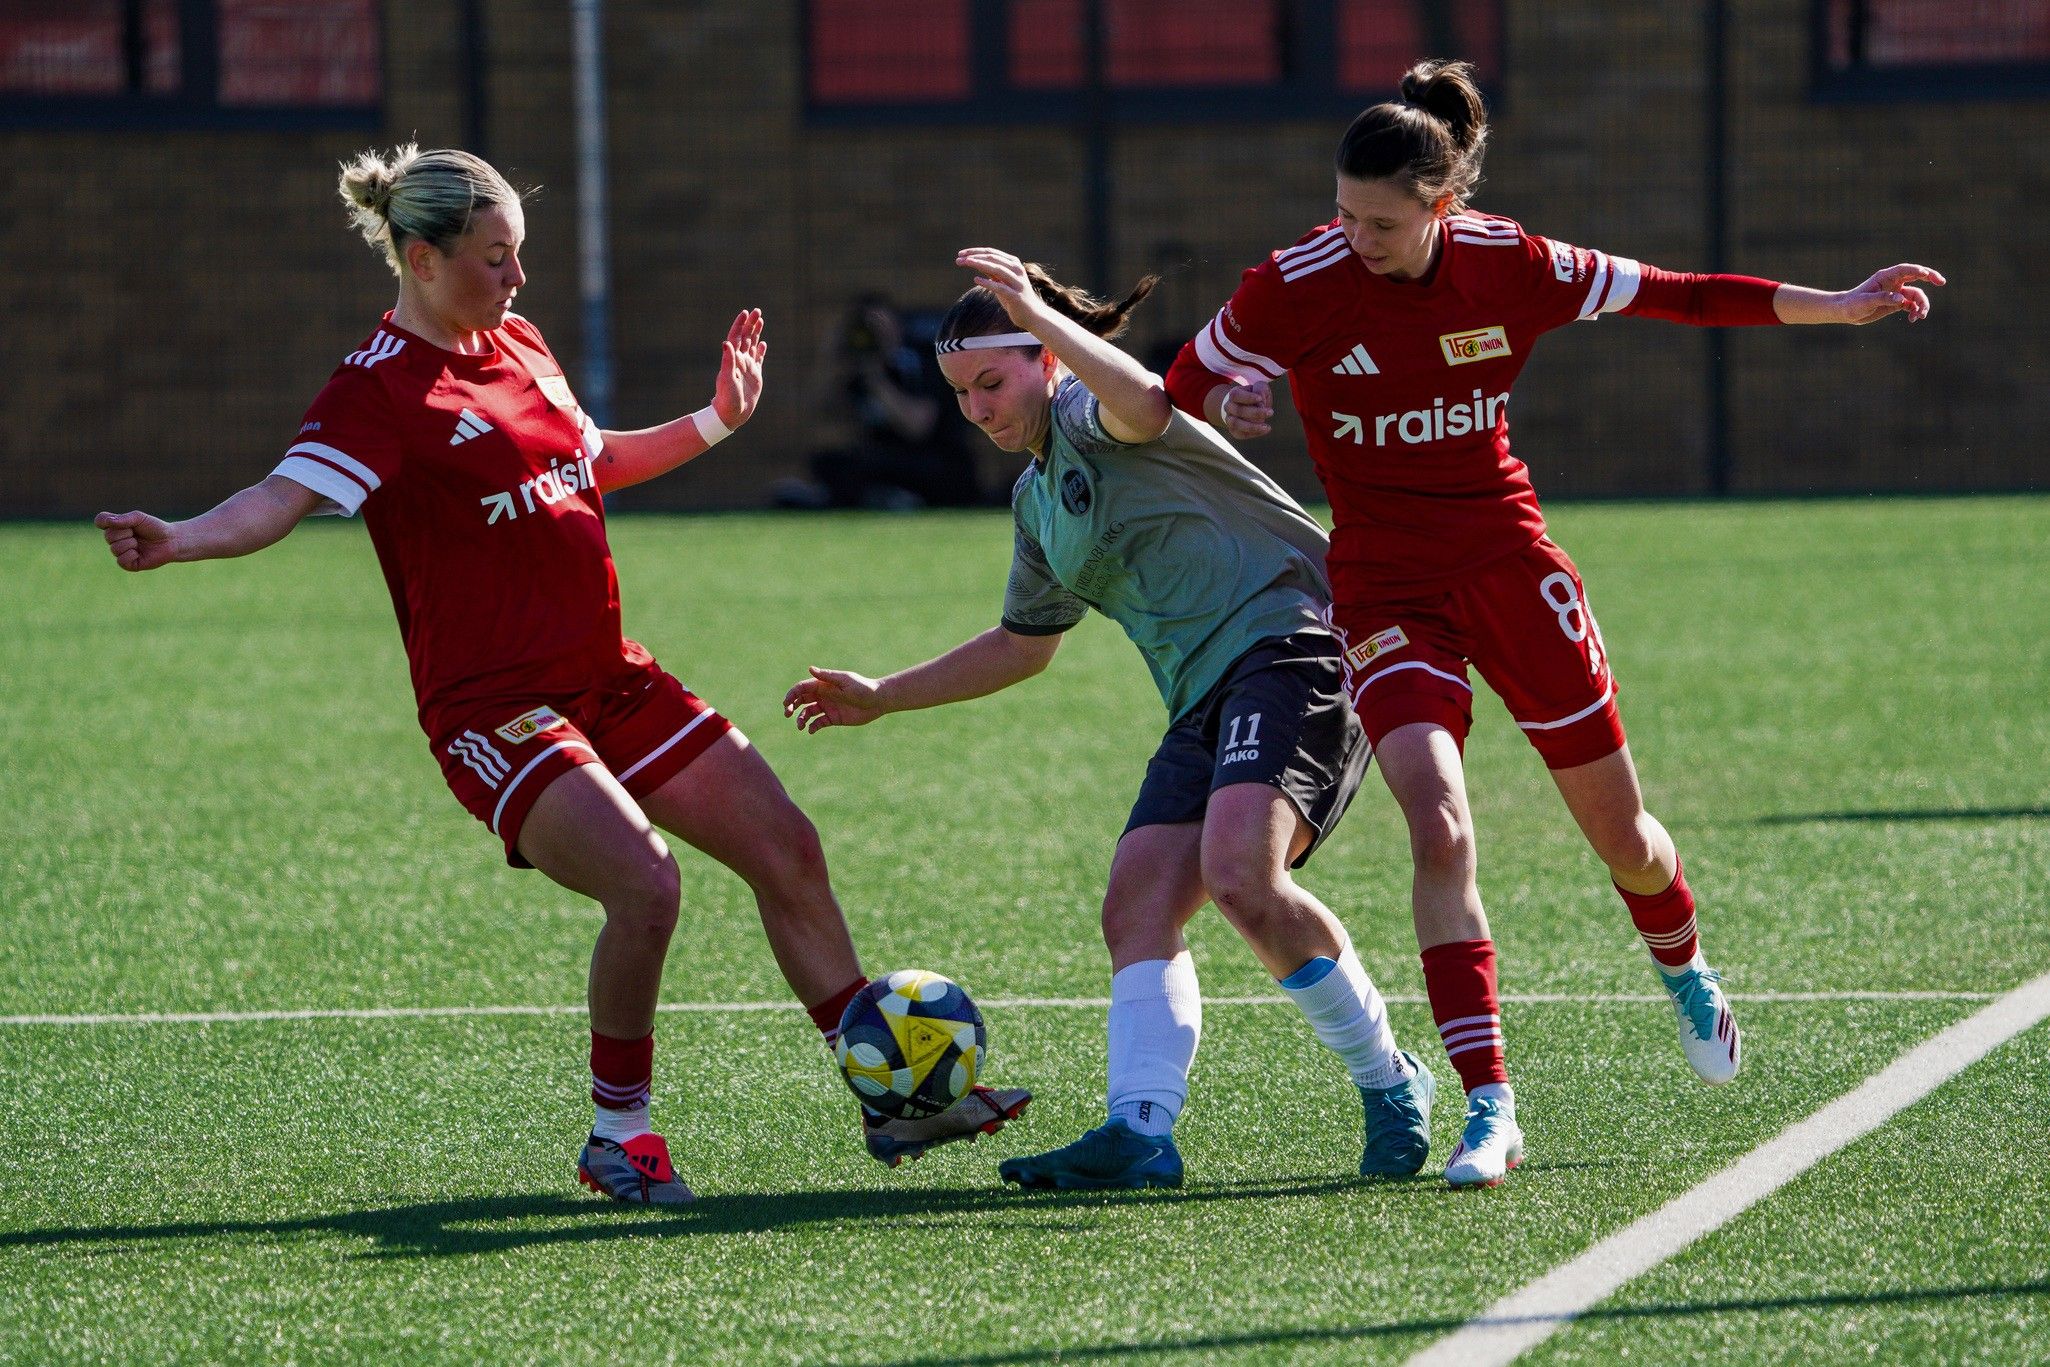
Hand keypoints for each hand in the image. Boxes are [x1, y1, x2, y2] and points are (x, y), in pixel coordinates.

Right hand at [95, 510, 178, 571]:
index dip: (104, 521)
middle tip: (136, 533)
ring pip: (114, 549)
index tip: (115, 521)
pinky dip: (130, 555)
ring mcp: (121, 552)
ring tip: (139, 543)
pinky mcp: (129, 564)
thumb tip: (108, 522)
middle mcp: (116, 539)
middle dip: (125, 533)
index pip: (100, 521)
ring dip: (130, 544)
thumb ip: (124, 519)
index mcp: (116, 526)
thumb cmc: (155, 528)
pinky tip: (138, 553)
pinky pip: (120, 561)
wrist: (171, 540)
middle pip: (108, 536)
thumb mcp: (139, 518)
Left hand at [711, 309, 766, 428]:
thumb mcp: (727, 378)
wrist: (732, 414)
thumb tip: (726, 342)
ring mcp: (748, 367)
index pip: (736, 337)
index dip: (740, 325)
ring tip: (760, 320)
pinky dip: (760, 350)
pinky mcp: (755, 375)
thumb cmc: (727, 398)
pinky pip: (758, 359)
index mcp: (733, 359)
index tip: (745, 313)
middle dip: (751, 324)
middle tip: (757, 311)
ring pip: (752, 345)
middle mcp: (740, 360)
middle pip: (746, 338)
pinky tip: (763, 344)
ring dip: (756, 333)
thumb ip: (728, 360)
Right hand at [783, 667, 887, 732]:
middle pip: (801, 700)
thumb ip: (827, 677)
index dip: (792, 694)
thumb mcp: (844, 681)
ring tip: (800, 726)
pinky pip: (818, 723)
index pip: (802, 688)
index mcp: (823, 685)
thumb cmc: (863, 688)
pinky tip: (811, 730)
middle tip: (787, 714)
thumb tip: (810, 669)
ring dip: (801, 718)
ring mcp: (827, 707)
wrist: (878, 701)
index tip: (786, 704)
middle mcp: (823, 695)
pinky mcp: (833, 718)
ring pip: (807, 713)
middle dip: (791, 706)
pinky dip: (812, 727)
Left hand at [955, 247, 1051, 332]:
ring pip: (997, 269)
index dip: (975, 251)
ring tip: (965, 263)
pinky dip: (988, 282)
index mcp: (1013, 263)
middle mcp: (1016, 270)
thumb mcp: (1001, 281)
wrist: (1032, 315)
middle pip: (992, 258)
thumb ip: (991, 272)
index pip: (991, 253)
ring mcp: (1017, 282)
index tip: (960, 254)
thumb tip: (975, 262)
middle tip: (958, 259)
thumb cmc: (1014, 298)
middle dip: (974, 257)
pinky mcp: (1016, 296)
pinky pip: (1000, 287)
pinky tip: (976, 280)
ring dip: (979, 264)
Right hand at [1220, 381, 1273, 438]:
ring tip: (1266, 427)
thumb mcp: (1259, 388)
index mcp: (1233, 394)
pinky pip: (1241, 434)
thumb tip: (1260, 404)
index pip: (1236, 395)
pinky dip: (1253, 433)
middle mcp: (1228, 407)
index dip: (1248, 397)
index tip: (1260, 398)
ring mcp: (1229, 420)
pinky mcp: (1234, 431)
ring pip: (1236, 424)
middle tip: (1271, 412)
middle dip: (1256, 412)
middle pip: (1238, 410)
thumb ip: (1260, 389)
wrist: (1244, 407)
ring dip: (1252, 426)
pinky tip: (1264, 430)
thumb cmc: (1254, 396)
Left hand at [1830, 264, 1944, 324]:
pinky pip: (1911, 305)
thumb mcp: (1866, 301)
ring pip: (1916, 295)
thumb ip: (1883, 298)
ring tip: (1920, 316)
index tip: (1926, 274)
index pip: (1904, 270)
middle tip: (1942, 282)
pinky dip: (1914, 311)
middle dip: (1930, 277)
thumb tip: (1902, 299)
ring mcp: (1896, 292)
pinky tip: (1913, 319)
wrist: (1845, 312)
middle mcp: (1893, 283)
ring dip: (1921, 304)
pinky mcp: (1896, 303)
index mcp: (1885, 277)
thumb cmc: (1852, 304)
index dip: (1916, 271)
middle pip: (1916, 277)